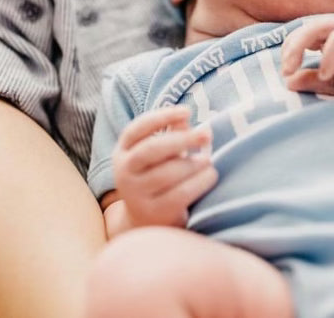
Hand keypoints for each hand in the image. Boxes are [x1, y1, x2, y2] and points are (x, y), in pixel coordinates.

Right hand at [113, 106, 216, 227]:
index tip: (187, 111)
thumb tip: (185, 117)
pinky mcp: (153, 213)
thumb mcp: (160, 153)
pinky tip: (211, 175)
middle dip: (182, 139)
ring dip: (193, 163)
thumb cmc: (158, 176)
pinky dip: (199, 182)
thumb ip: (171, 133)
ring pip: (167, 173)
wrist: (147, 222)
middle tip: (206, 134)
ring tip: (208, 160)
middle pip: (151, 149)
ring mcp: (135, 194)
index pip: (138, 128)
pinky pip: (179, 194)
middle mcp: (124, 171)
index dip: (162, 117)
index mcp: (123, 151)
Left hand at [281, 18, 333, 96]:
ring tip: (293, 68)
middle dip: (291, 47)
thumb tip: (288, 82)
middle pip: (306, 27)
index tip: (285, 72)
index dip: (288, 50)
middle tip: (285, 69)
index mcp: (326, 38)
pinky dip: (330, 52)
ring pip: (320, 25)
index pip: (299, 36)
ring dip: (301, 43)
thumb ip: (312, 81)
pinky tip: (325, 72)